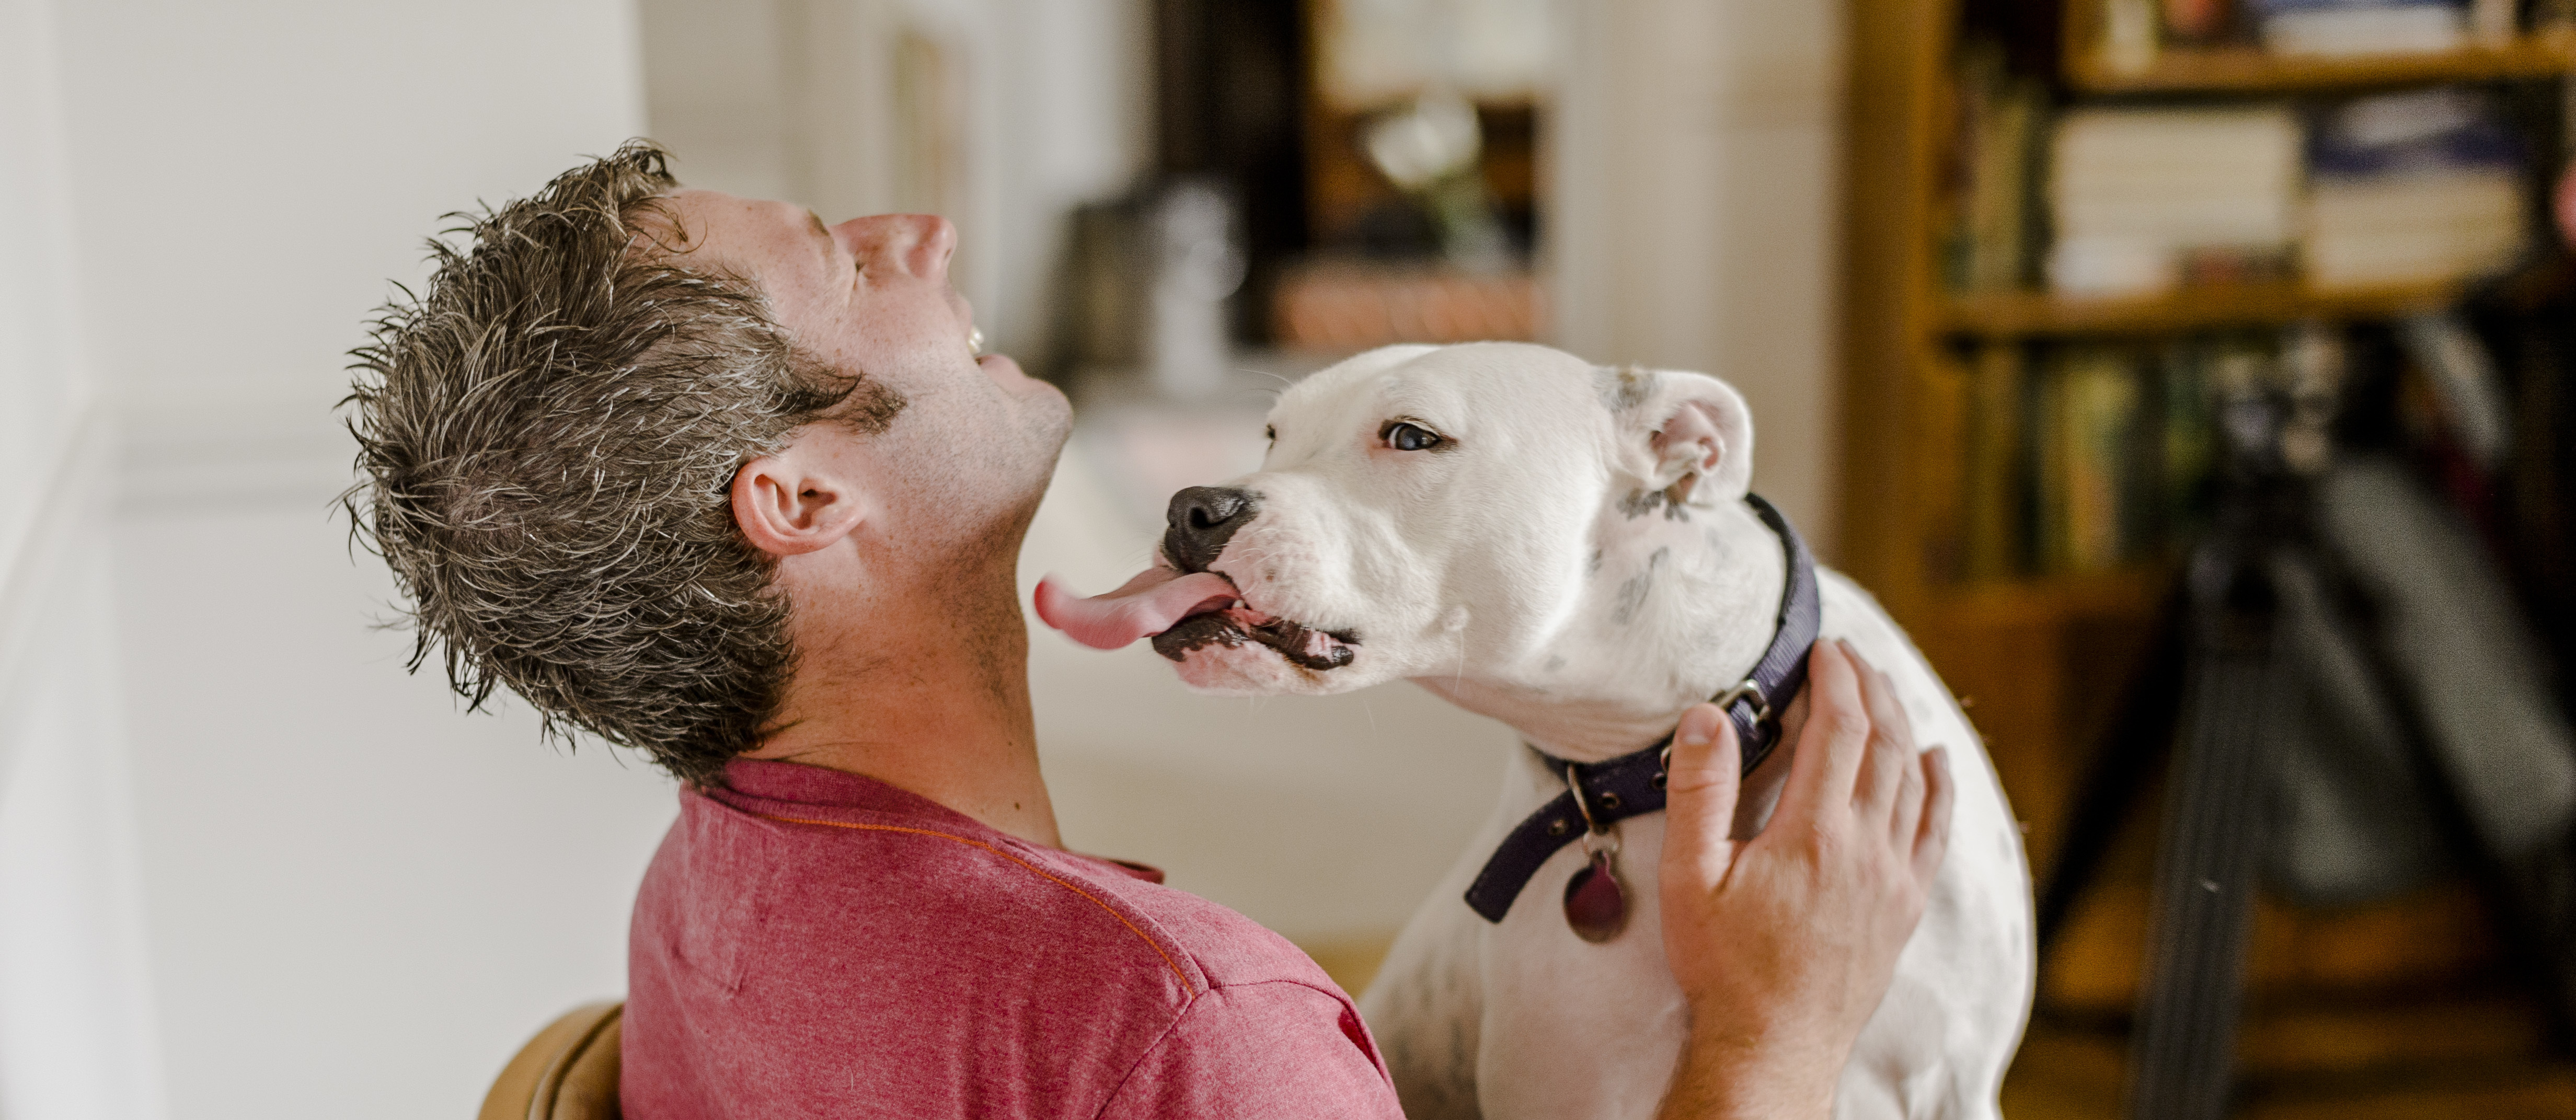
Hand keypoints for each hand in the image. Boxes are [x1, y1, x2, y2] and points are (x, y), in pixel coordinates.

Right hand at [1653, 638, 1953, 1119]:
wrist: (1772, 1045)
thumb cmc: (1725, 966)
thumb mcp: (1691, 878)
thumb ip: (1700, 792)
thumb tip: (1706, 717)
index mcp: (1813, 833)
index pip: (1839, 729)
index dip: (1835, 679)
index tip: (1823, 649)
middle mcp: (1865, 848)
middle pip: (1884, 743)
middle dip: (1871, 687)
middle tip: (1851, 655)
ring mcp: (1893, 877)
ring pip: (1912, 779)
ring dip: (1902, 724)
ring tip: (1884, 690)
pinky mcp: (1904, 905)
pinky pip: (1936, 831)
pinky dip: (1940, 787)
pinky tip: (1937, 759)